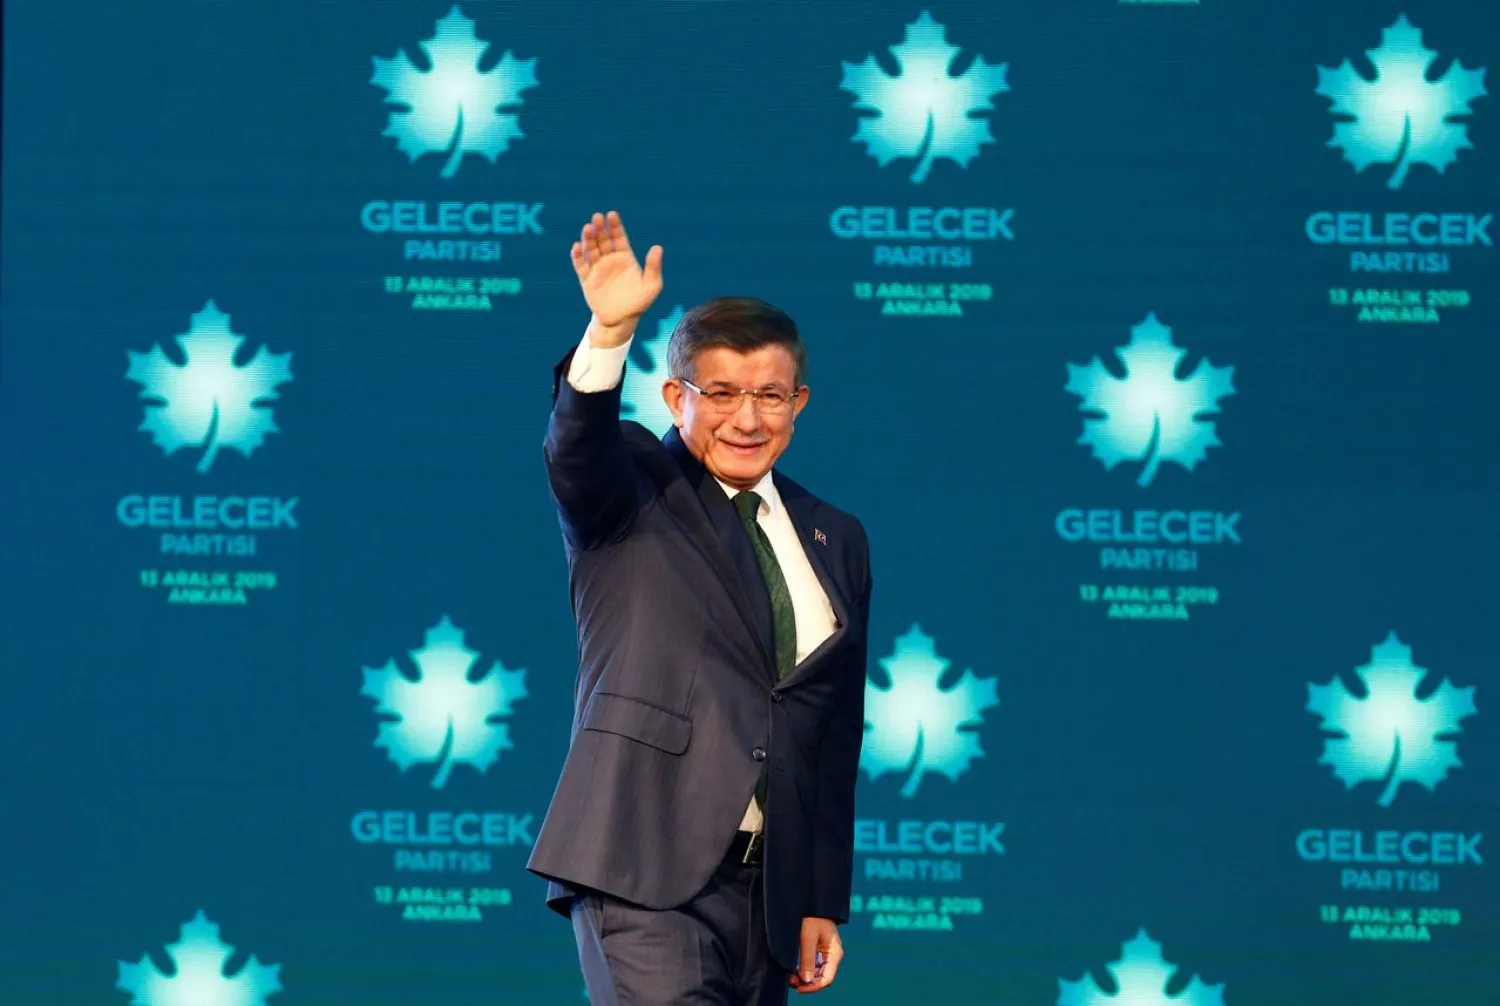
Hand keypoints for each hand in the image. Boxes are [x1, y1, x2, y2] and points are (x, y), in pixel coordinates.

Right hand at [570, 210, 663, 344]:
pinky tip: (577, 246)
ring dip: (588, 238)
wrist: (621, 320)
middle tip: (597, 217)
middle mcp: (610, 260)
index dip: (615, 226)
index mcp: (625, 257)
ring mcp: (597, 268)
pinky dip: (578, 256)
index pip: (619, 237)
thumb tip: (658, 247)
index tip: (612, 214)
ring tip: (587, 228)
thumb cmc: (639, 303)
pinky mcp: (586, 279)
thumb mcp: (651, 286)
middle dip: (600, 228)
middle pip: (603, 240)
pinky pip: (580, 265)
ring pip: (591, 249)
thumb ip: (653, 267)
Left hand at [788, 917, 842, 993]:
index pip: (827, 979)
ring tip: (791, 977)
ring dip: (805, 977)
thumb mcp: (808, 938)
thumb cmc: (813, 917)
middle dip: (807, 983)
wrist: (812, 902)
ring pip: (817, 973)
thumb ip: (807, 959)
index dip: (813, 987)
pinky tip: (794, 970)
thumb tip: (806, 980)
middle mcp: (832, 956)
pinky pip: (813, 965)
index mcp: (834, 953)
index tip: (799, 988)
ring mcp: (826, 953)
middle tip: (791, 982)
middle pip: (822, 977)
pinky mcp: (819, 950)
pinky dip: (804, 969)